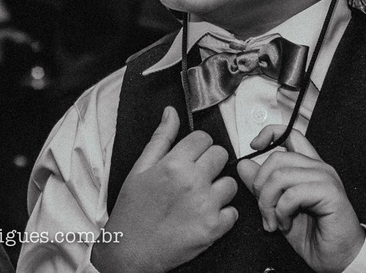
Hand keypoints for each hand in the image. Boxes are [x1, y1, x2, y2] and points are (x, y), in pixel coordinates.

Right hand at [91, 107, 237, 272]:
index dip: (198, 146)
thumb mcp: (140, 169)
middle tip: (196, 176)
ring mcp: (206, 206)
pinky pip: (233, 212)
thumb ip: (160, 139)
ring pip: (230, 184)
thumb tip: (171, 113)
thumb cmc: (133, 210)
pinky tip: (204, 215)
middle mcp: (193, 182)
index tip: (191, 155)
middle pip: (221, 155)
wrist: (131, 251)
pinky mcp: (214, 229)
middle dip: (210, 162)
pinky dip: (223, 214)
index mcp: (174, 164)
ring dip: (218, 189)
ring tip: (200, 198)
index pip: (204, 138)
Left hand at [236, 126, 364, 272]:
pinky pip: (292, 194)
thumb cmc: (314, 236)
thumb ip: (263, 186)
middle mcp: (318, 168)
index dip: (269, 133)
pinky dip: (281, 212)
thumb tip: (244, 165)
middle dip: (261, 186)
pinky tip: (286, 224)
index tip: (254, 146)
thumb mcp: (279, 208)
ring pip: (280, 176)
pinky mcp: (330, 193)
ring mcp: (326, 178)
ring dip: (269, 203)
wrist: (338, 259)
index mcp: (309, 167)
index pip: (290, 134)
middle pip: (277, 157)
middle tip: (264, 210)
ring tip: (273, 221)